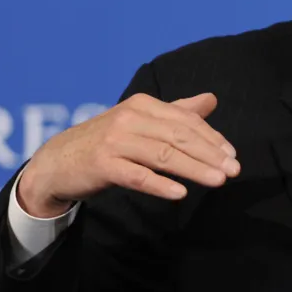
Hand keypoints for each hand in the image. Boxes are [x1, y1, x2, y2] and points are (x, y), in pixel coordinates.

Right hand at [16, 92, 238, 217]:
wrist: (57, 161)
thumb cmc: (107, 142)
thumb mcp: (141, 121)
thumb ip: (177, 112)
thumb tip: (211, 99)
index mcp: (143, 104)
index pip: (186, 120)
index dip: (212, 138)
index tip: (232, 155)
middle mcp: (129, 118)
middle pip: (179, 136)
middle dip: (210, 153)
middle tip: (234, 170)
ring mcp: (115, 141)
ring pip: (163, 155)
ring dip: (194, 168)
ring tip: (217, 180)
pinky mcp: (103, 165)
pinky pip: (137, 176)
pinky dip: (160, 184)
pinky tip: (180, 193)